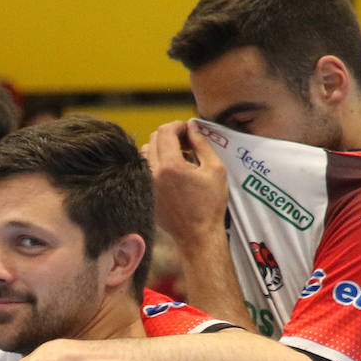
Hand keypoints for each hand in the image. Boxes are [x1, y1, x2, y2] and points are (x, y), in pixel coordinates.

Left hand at [145, 120, 228, 254]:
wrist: (196, 235)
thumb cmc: (210, 204)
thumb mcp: (215, 169)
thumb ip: (202, 143)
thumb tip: (193, 126)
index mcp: (170, 166)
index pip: (165, 131)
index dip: (179, 125)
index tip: (190, 129)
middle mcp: (153, 173)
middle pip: (153, 138)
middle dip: (171, 135)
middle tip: (188, 143)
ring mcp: (146, 184)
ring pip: (146, 152)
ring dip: (162, 148)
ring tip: (182, 157)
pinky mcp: (145, 192)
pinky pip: (145, 168)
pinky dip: (157, 162)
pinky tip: (173, 171)